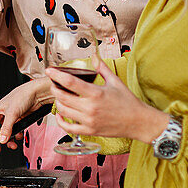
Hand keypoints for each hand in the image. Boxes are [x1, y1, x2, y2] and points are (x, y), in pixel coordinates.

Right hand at [0, 77, 49, 147]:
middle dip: (1, 141)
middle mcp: (1, 115)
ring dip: (11, 140)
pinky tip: (20, 135)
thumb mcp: (12, 114)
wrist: (37, 93)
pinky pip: (15, 131)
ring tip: (14, 144)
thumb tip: (2, 140)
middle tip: (1, 150)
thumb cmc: (22, 96)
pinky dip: (17, 135)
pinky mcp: (18, 119)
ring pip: (7, 133)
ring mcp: (10, 118)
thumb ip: (6, 129)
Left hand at [47, 60, 168, 142]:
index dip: (56, 75)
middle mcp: (90, 108)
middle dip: (54, 88)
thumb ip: (102, 68)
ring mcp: (89, 121)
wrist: (139, 122)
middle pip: (62, 96)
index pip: (70, 82)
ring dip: (58, 102)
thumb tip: (94, 55)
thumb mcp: (115, 81)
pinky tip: (61, 113)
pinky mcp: (89, 131)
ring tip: (60, 96)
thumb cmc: (128, 101)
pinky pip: (68, 127)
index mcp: (96, 93)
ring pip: (63, 110)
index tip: (49, 70)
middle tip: (54, 83)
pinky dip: (60, 120)